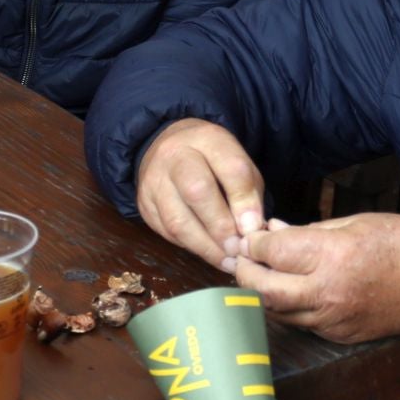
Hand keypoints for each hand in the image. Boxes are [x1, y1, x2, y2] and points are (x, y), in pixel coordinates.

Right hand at [135, 117, 266, 269]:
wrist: (167, 148)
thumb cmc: (212, 161)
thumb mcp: (237, 164)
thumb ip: (248, 193)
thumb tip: (251, 231)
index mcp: (207, 139)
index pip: (230, 168)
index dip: (244, 201)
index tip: (254, 228)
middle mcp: (174, 156)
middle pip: (197, 191)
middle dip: (221, 226)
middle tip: (238, 248)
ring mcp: (154, 181)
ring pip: (177, 220)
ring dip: (205, 246)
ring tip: (227, 260)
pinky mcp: (145, 205)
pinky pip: (167, 233)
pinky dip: (191, 247)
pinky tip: (209, 254)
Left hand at [236, 213, 399, 343]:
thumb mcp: (353, 223)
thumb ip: (307, 231)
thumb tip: (272, 231)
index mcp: (332, 257)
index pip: (272, 252)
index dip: (254, 243)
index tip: (250, 237)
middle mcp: (328, 293)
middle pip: (264, 290)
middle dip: (245, 273)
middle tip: (241, 259)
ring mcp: (333, 319)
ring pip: (278, 312)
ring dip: (262, 293)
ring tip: (258, 274)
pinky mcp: (340, 335)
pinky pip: (302, 323)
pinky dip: (288, 307)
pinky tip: (288, 291)